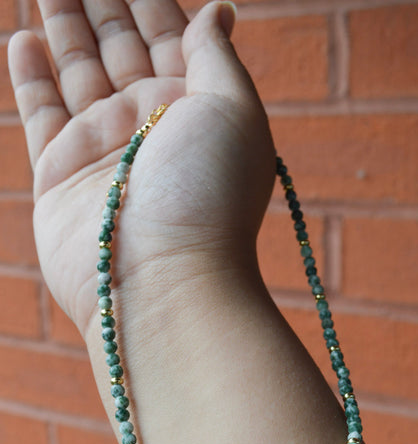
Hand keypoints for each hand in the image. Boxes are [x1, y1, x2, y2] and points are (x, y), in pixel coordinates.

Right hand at [9, 0, 274, 337]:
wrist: (160, 280)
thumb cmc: (207, 196)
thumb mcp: (232, 110)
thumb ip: (215, 55)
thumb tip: (218, 9)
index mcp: (195, 107)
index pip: (167, 33)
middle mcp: (148, 124)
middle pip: (118, 44)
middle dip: (98, 0)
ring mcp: (102, 147)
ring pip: (76, 69)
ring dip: (61, 22)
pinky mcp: (60, 172)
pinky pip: (42, 112)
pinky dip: (32, 76)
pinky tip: (23, 37)